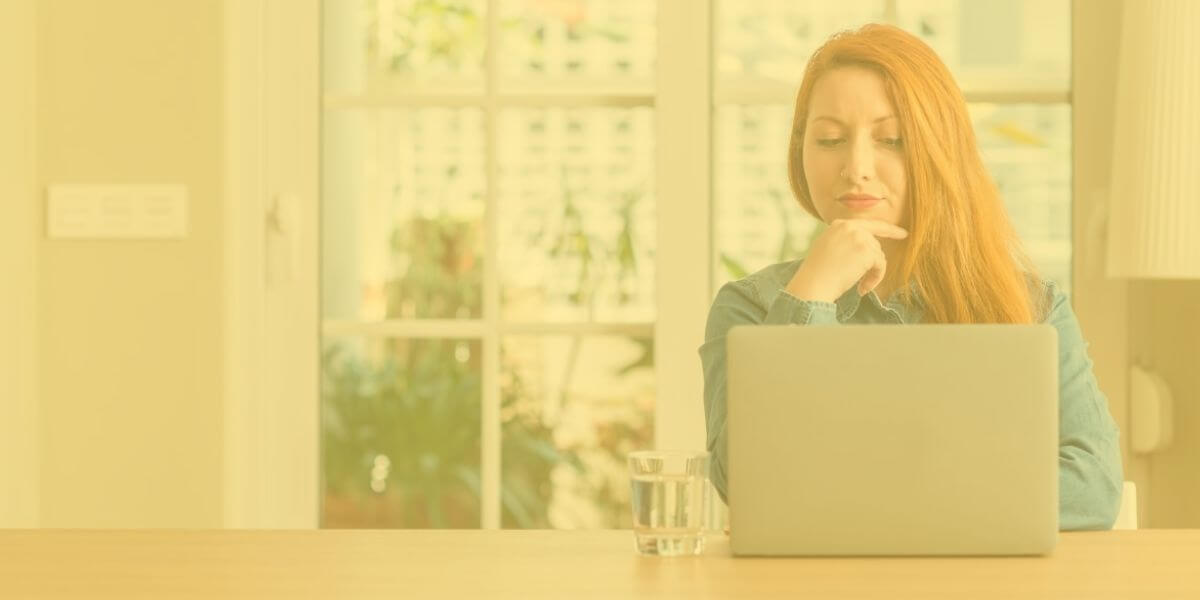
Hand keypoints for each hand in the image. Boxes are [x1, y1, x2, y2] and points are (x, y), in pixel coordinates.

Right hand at [785, 219, 908, 301]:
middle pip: (874, 244)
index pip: (869, 224)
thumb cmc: (818, 273)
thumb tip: (867, 246)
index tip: (903, 234)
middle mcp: (850, 227)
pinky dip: (876, 278)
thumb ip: (844, 240)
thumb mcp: (827, 247)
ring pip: (878, 256)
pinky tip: (863, 288)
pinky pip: (881, 265)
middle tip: (863, 282)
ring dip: (872, 273)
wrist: (813, 284)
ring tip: (860, 286)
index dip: (888, 229)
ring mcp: (859, 237)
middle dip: (871, 264)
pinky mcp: (866, 251)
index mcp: (839, 224)